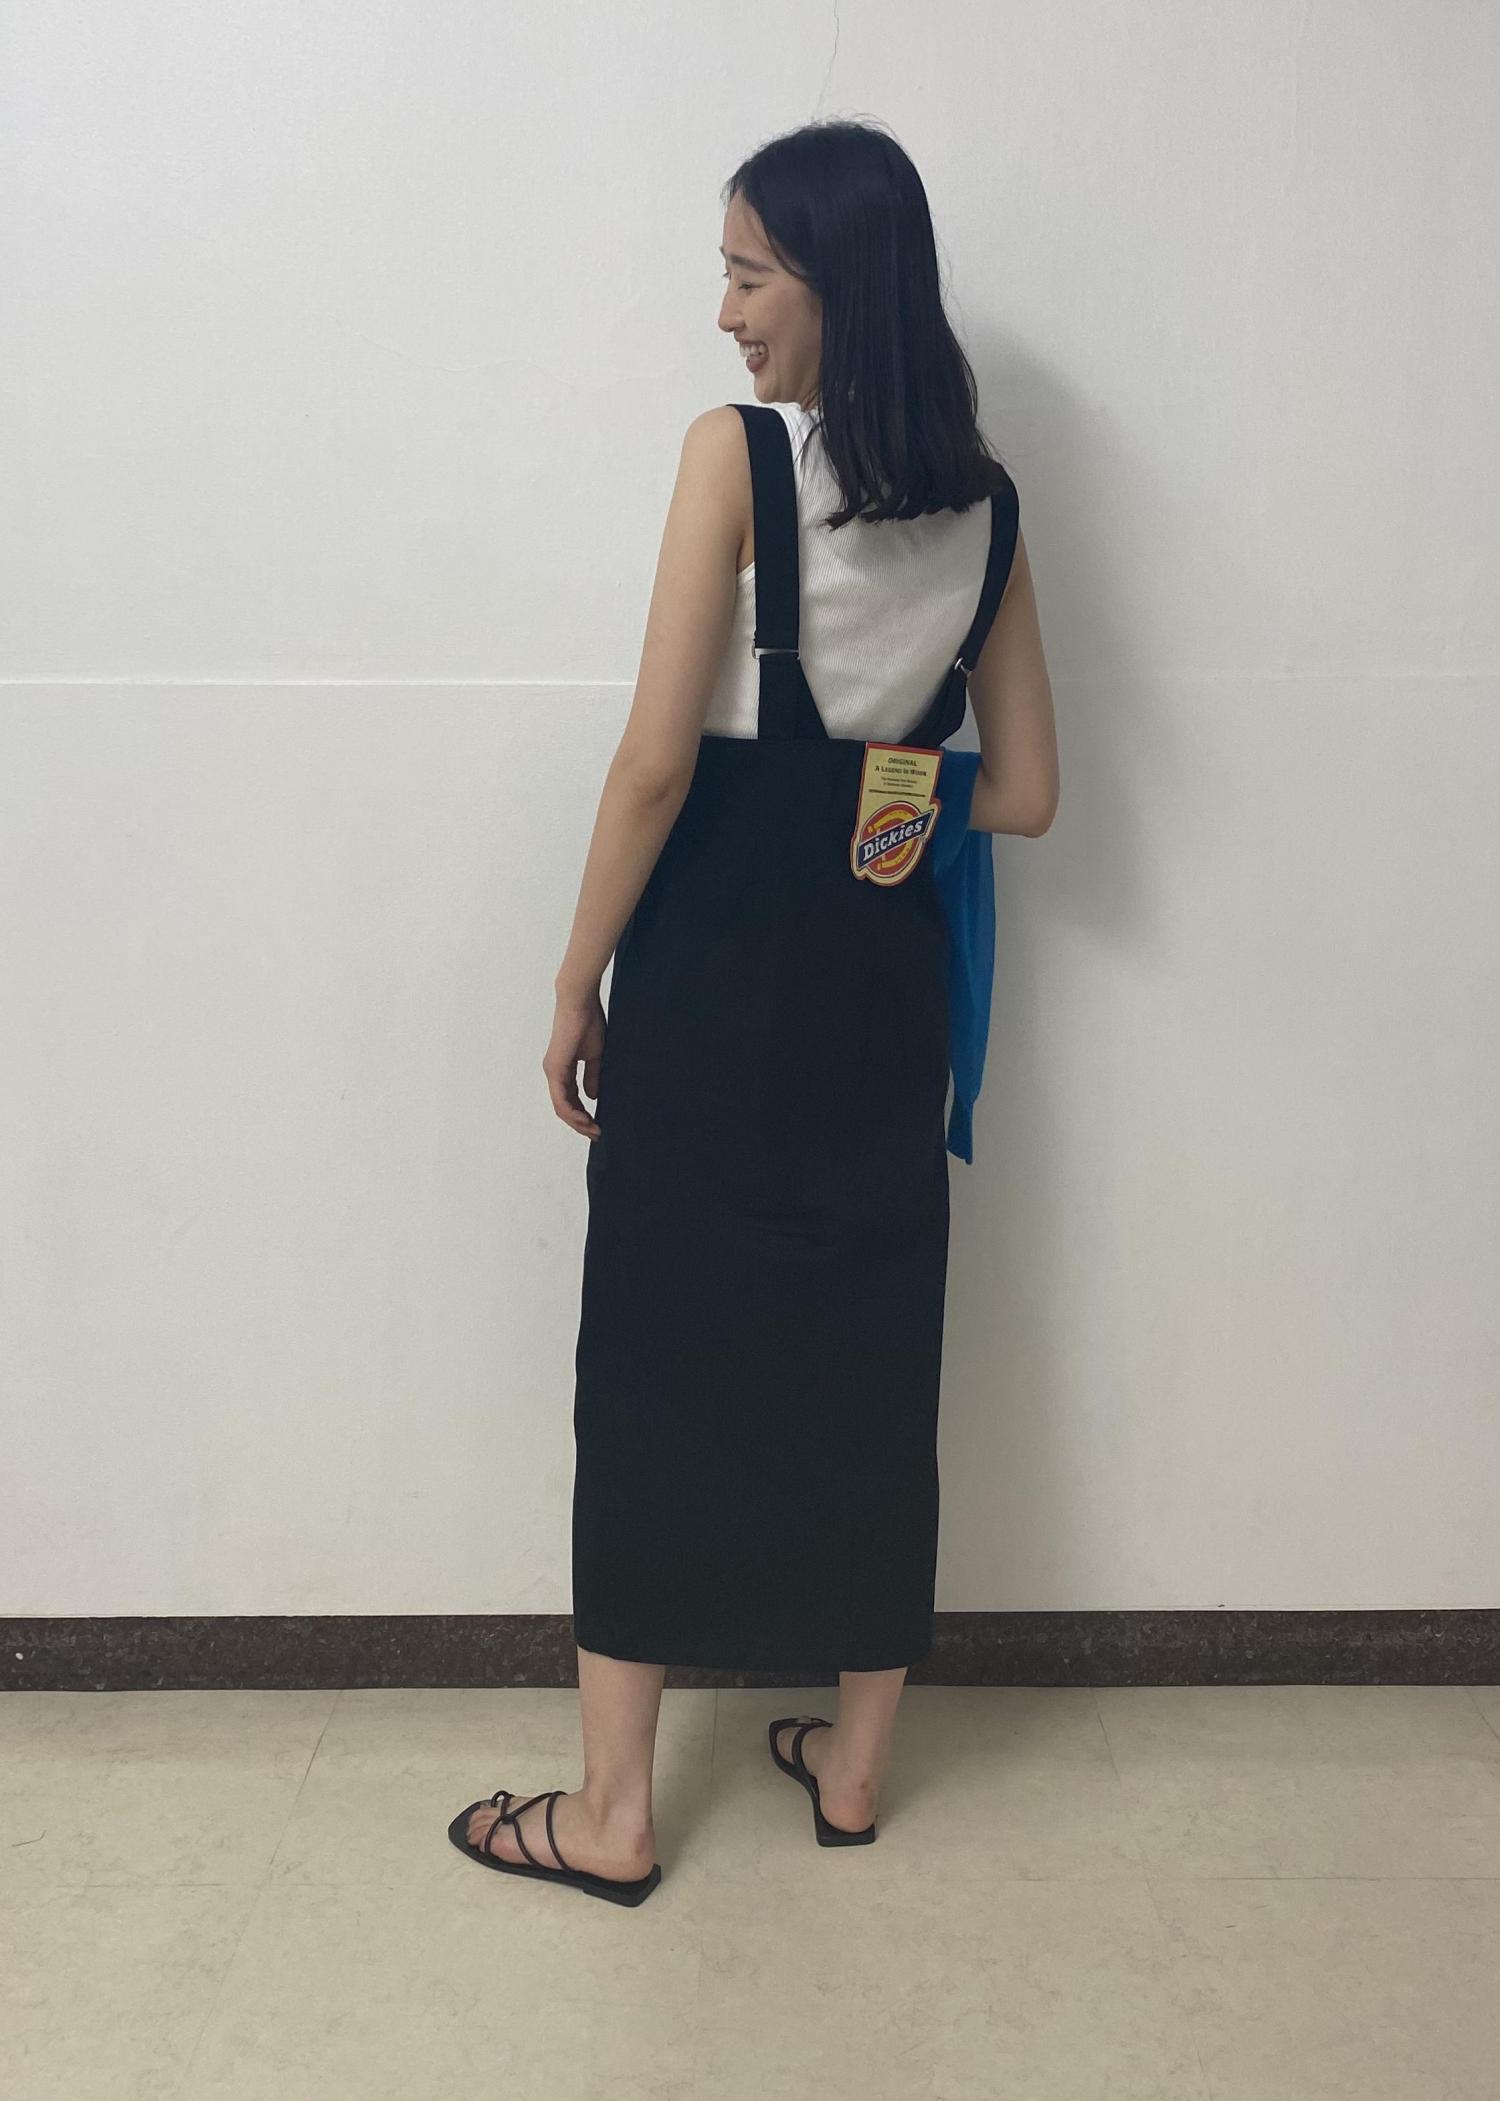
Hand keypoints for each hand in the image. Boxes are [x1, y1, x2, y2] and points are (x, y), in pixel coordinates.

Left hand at [543, 987, 604, 1139]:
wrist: (580, 1004)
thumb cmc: (588, 1023)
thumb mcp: (594, 1056)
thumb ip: (592, 1076)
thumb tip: (592, 1096)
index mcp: (562, 1069)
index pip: (570, 1099)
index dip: (583, 1114)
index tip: (597, 1125)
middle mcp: (554, 1073)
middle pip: (564, 1108)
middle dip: (580, 1123)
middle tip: (596, 1134)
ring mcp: (552, 1072)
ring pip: (561, 1107)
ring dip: (577, 1122)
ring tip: (594, 1130)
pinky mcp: (555, 1069)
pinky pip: (561, 1099)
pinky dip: (573, 1112)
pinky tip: (585, 1119)